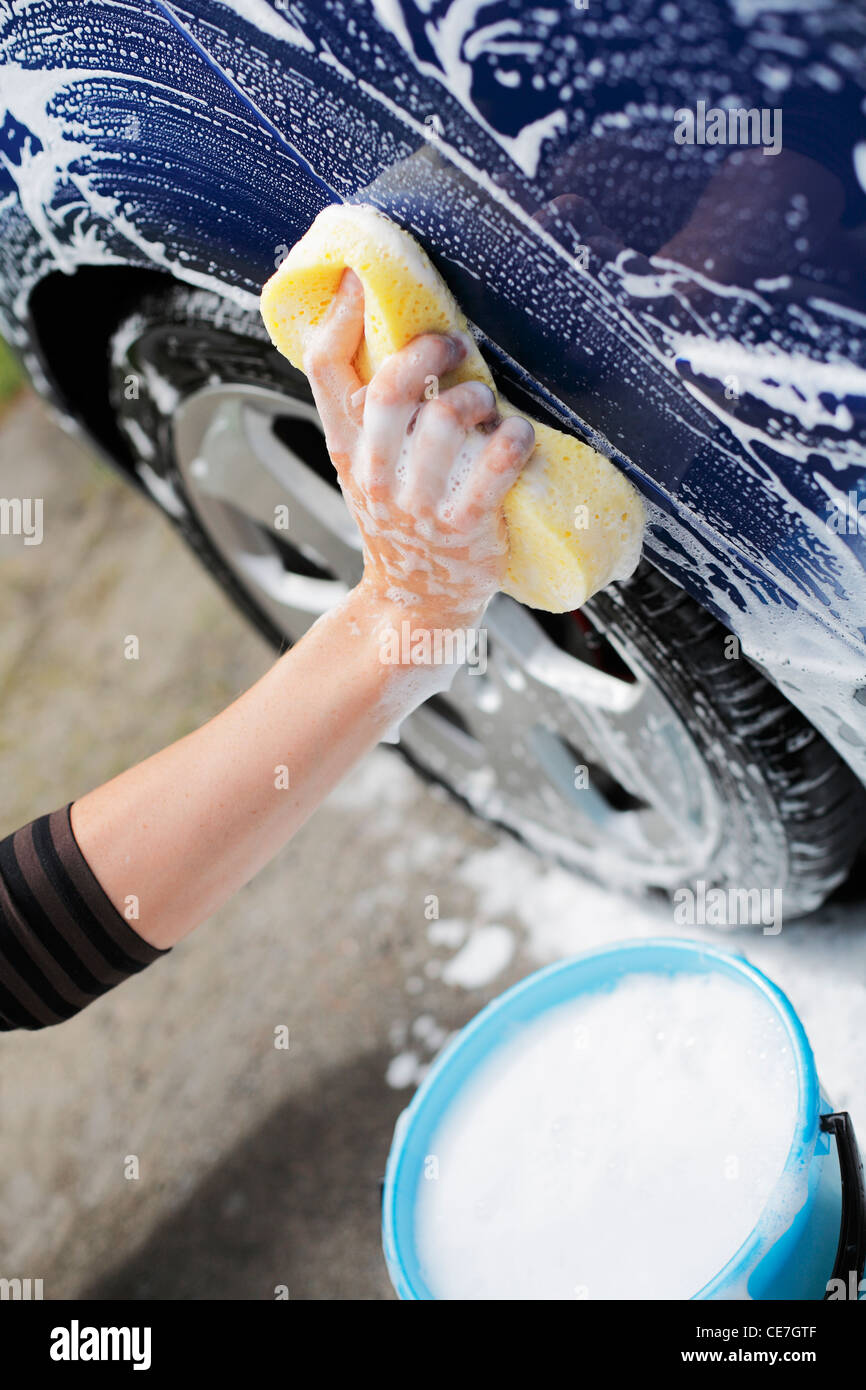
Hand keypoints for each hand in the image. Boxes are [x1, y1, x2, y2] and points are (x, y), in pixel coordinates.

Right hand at [305, 268, 535, 629]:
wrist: (415, 604)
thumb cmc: (398, 521)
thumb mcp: (365, 466)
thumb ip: (366, 410)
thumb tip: (380, 324)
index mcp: (347, 446)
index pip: (324, 366)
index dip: (341, 313)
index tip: (362, 278)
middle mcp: (377, 473)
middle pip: (391, 387)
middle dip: (430, 352)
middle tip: (455, 345)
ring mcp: (420, 503)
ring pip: (447, 420)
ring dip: (477, 398)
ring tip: (485, 404)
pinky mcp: (466, 527)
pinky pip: (496, 465)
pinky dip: (515, 438)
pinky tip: (518, 434)